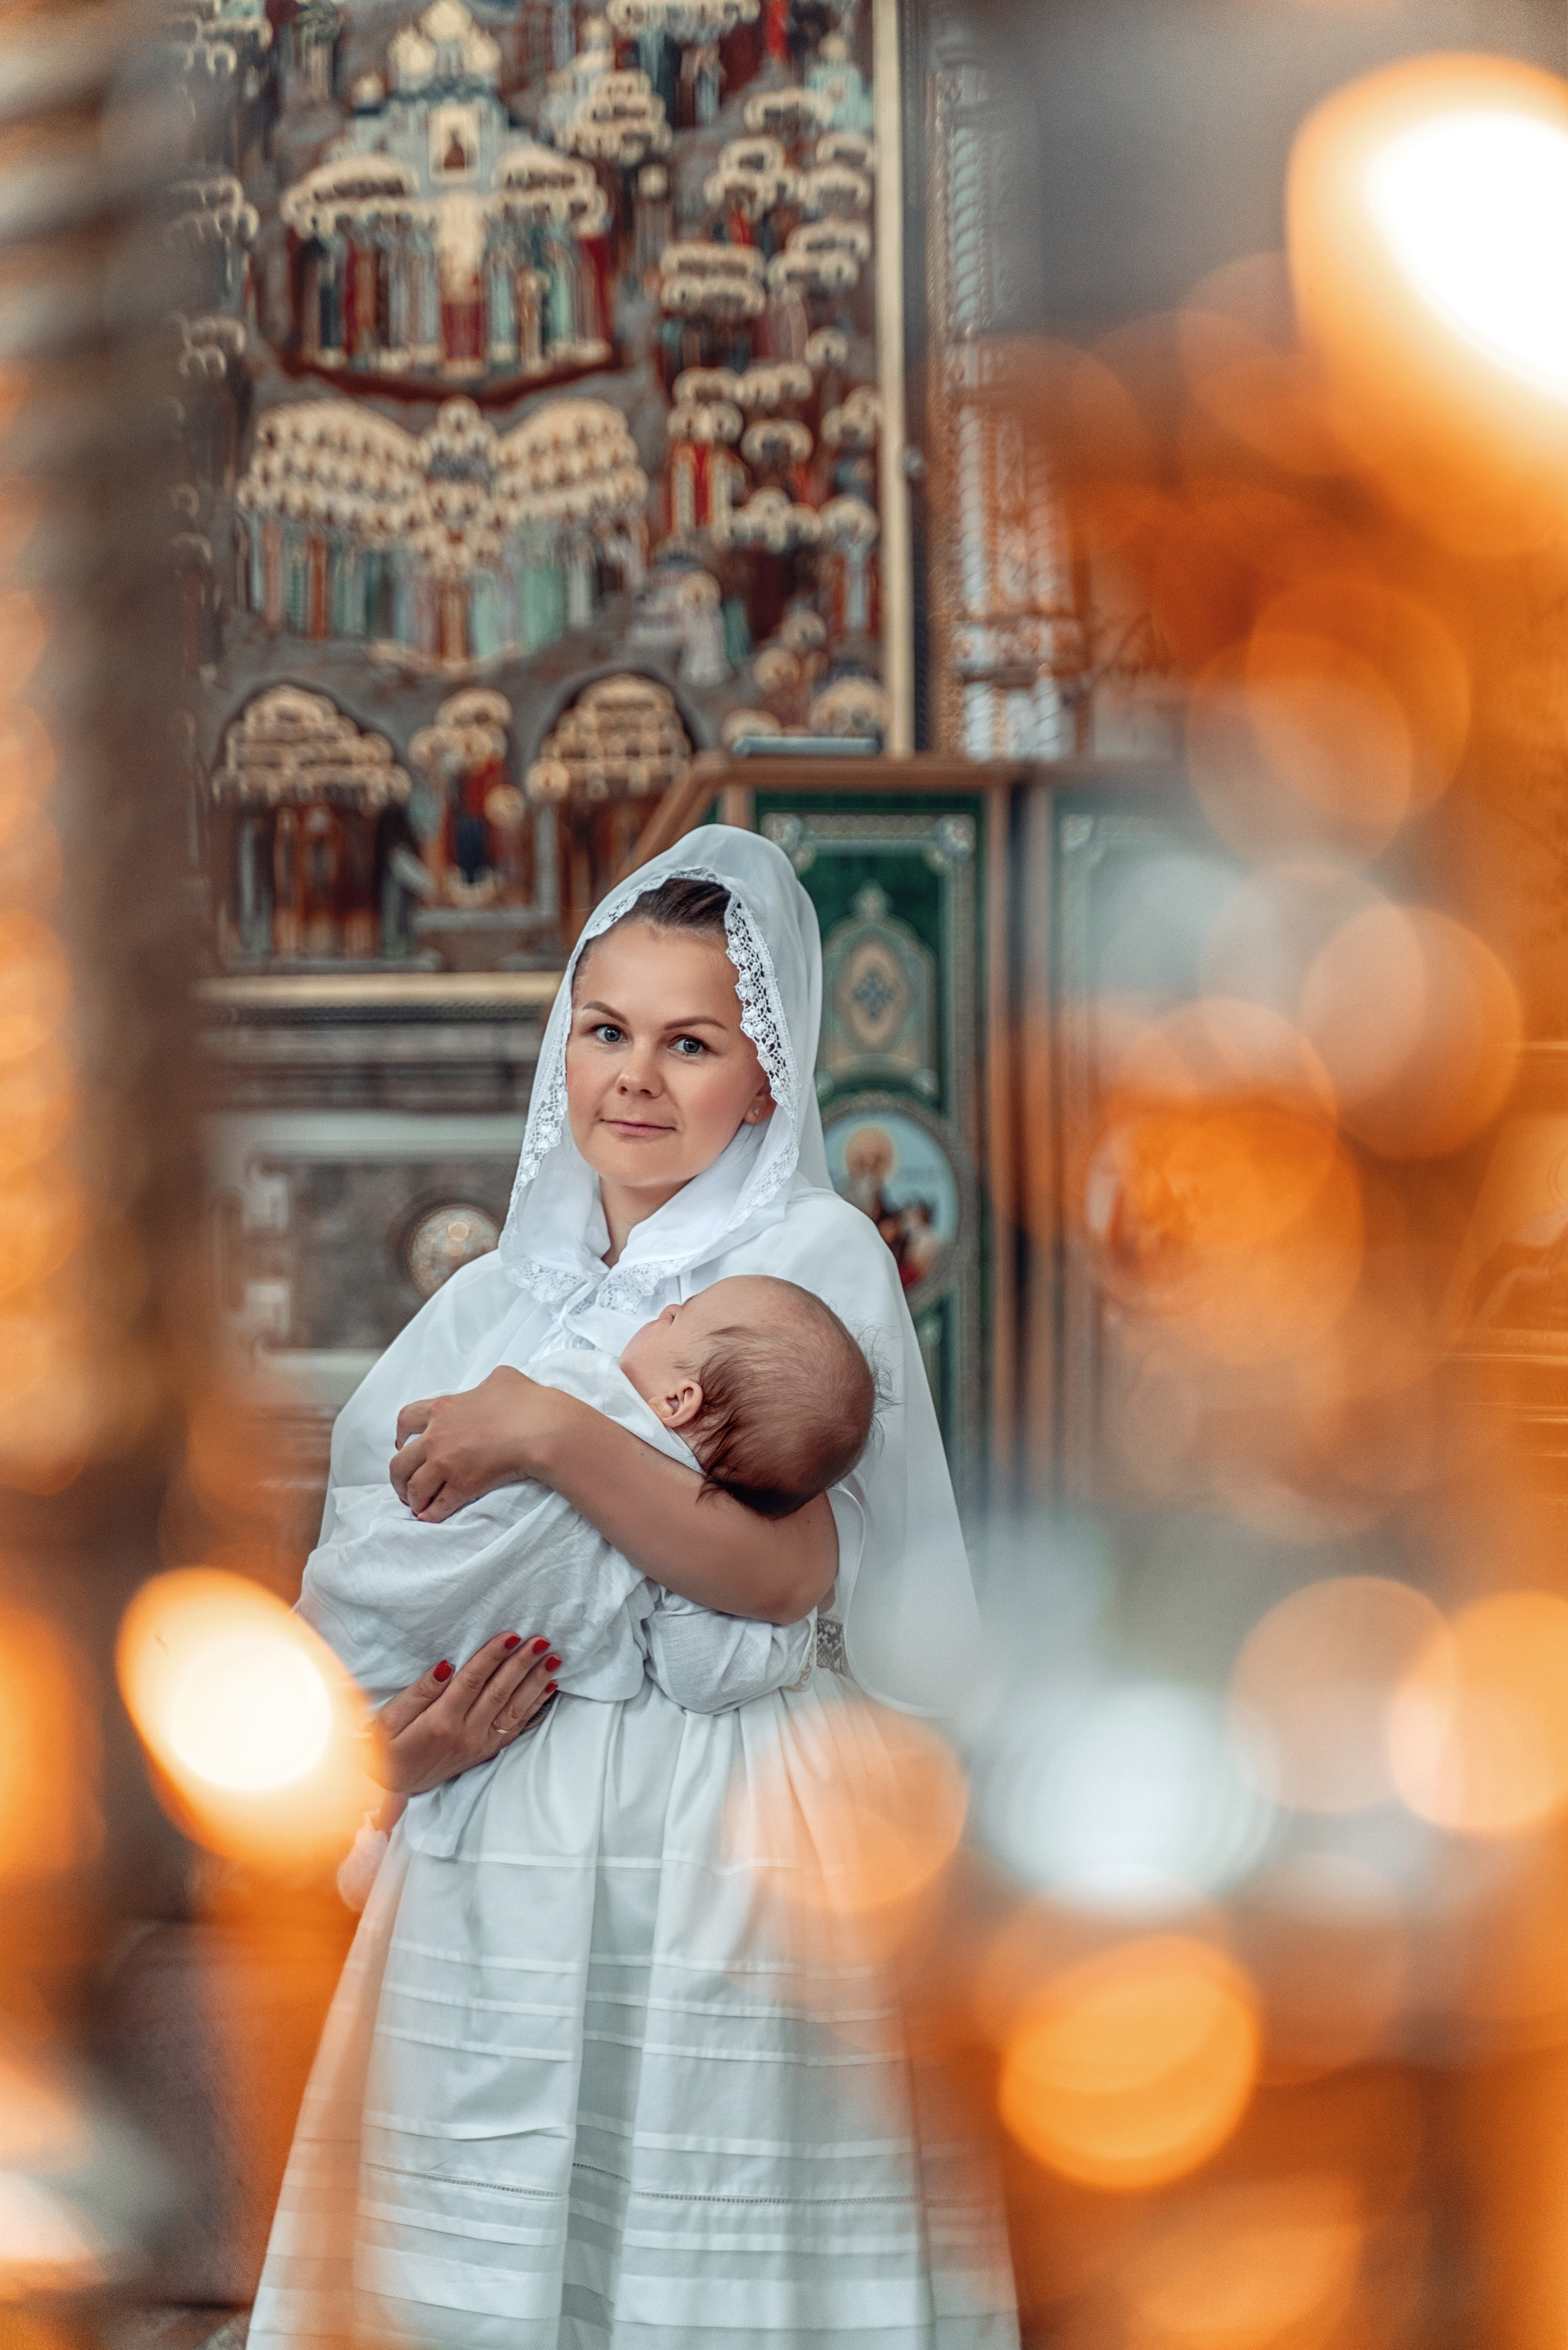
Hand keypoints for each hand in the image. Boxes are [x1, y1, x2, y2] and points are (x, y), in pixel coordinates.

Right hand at [366, 1633, 560, 1793]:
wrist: (389, 1789)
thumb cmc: (385, 1746)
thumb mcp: (390, 1717)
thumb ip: (420, 1691)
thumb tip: (446, 1665)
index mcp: (441, 1722)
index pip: (473, 1681)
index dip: (493, 1656)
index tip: (511, 1634)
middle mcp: (466, 1734)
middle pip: (499, 1692)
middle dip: (522, 1664)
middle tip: (542, 1641)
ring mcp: (479, 1745)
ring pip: (514, 1710)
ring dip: (535, 1683)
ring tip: (553, 1660)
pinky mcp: (485, 1752)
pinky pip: (515, 1728)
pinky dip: (534, 1707)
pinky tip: (548, 1689)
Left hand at [391, 1367, 543, 1519]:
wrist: (543, 1430)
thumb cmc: (526, 1402)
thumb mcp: (501, 1378)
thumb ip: (484, 1384)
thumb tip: (488, 1388)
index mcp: (442, 1408)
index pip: (405, 1420)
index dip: (400, 1435)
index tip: (402, 1444)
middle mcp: (437, 1437)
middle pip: (400, 1462)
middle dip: (398, 1478)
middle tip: (405, 1485)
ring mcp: (447, 1464)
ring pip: (414, 1487)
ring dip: (413, 1499)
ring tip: (417, 1505)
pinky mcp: (463, 1486)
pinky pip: (438, 1505)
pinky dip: (431, 1514)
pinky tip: (430, 1518)